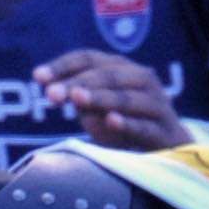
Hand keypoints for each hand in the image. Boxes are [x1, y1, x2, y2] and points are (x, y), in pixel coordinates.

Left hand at [34, 50, 189, 149]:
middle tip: (52, 95)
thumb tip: (62, 92)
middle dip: (77, 83)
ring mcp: (157, 104)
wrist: (170, 149)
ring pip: (127, 97)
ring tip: (77, 99)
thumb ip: (81, 99)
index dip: (63, 66)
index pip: (89, 59)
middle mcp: (142, 79)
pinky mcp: (166, 131)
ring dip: (101, 97)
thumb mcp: (98, 110)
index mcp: (122, 68)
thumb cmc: (126, 124)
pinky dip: (128, 123)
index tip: (38, 77)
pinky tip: (111, 121)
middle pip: (108, 75)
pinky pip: (145, 126)